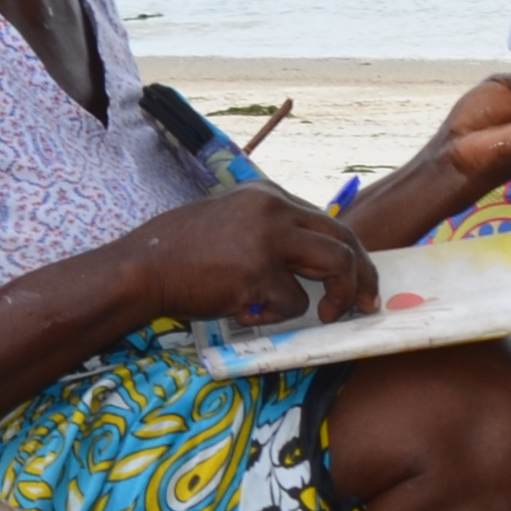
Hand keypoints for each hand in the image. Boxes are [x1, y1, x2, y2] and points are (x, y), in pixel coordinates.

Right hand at [126, 184, 384, 327]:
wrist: (141, 268)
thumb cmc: (179, 253)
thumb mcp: (230, 222)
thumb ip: (270, 232)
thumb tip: (312, 262)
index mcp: (267, 194)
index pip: (326, 221)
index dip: (349, 253)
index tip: (359, 278)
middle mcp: (274, 208)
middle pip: (343, 237)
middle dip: (364, 275)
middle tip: (369, 305)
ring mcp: (268, 237)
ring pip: (336, 265)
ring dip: (339, 297)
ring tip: (326, 316)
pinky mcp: (260, 271)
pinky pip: (294, 303)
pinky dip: (276, 316)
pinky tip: (243, 310)